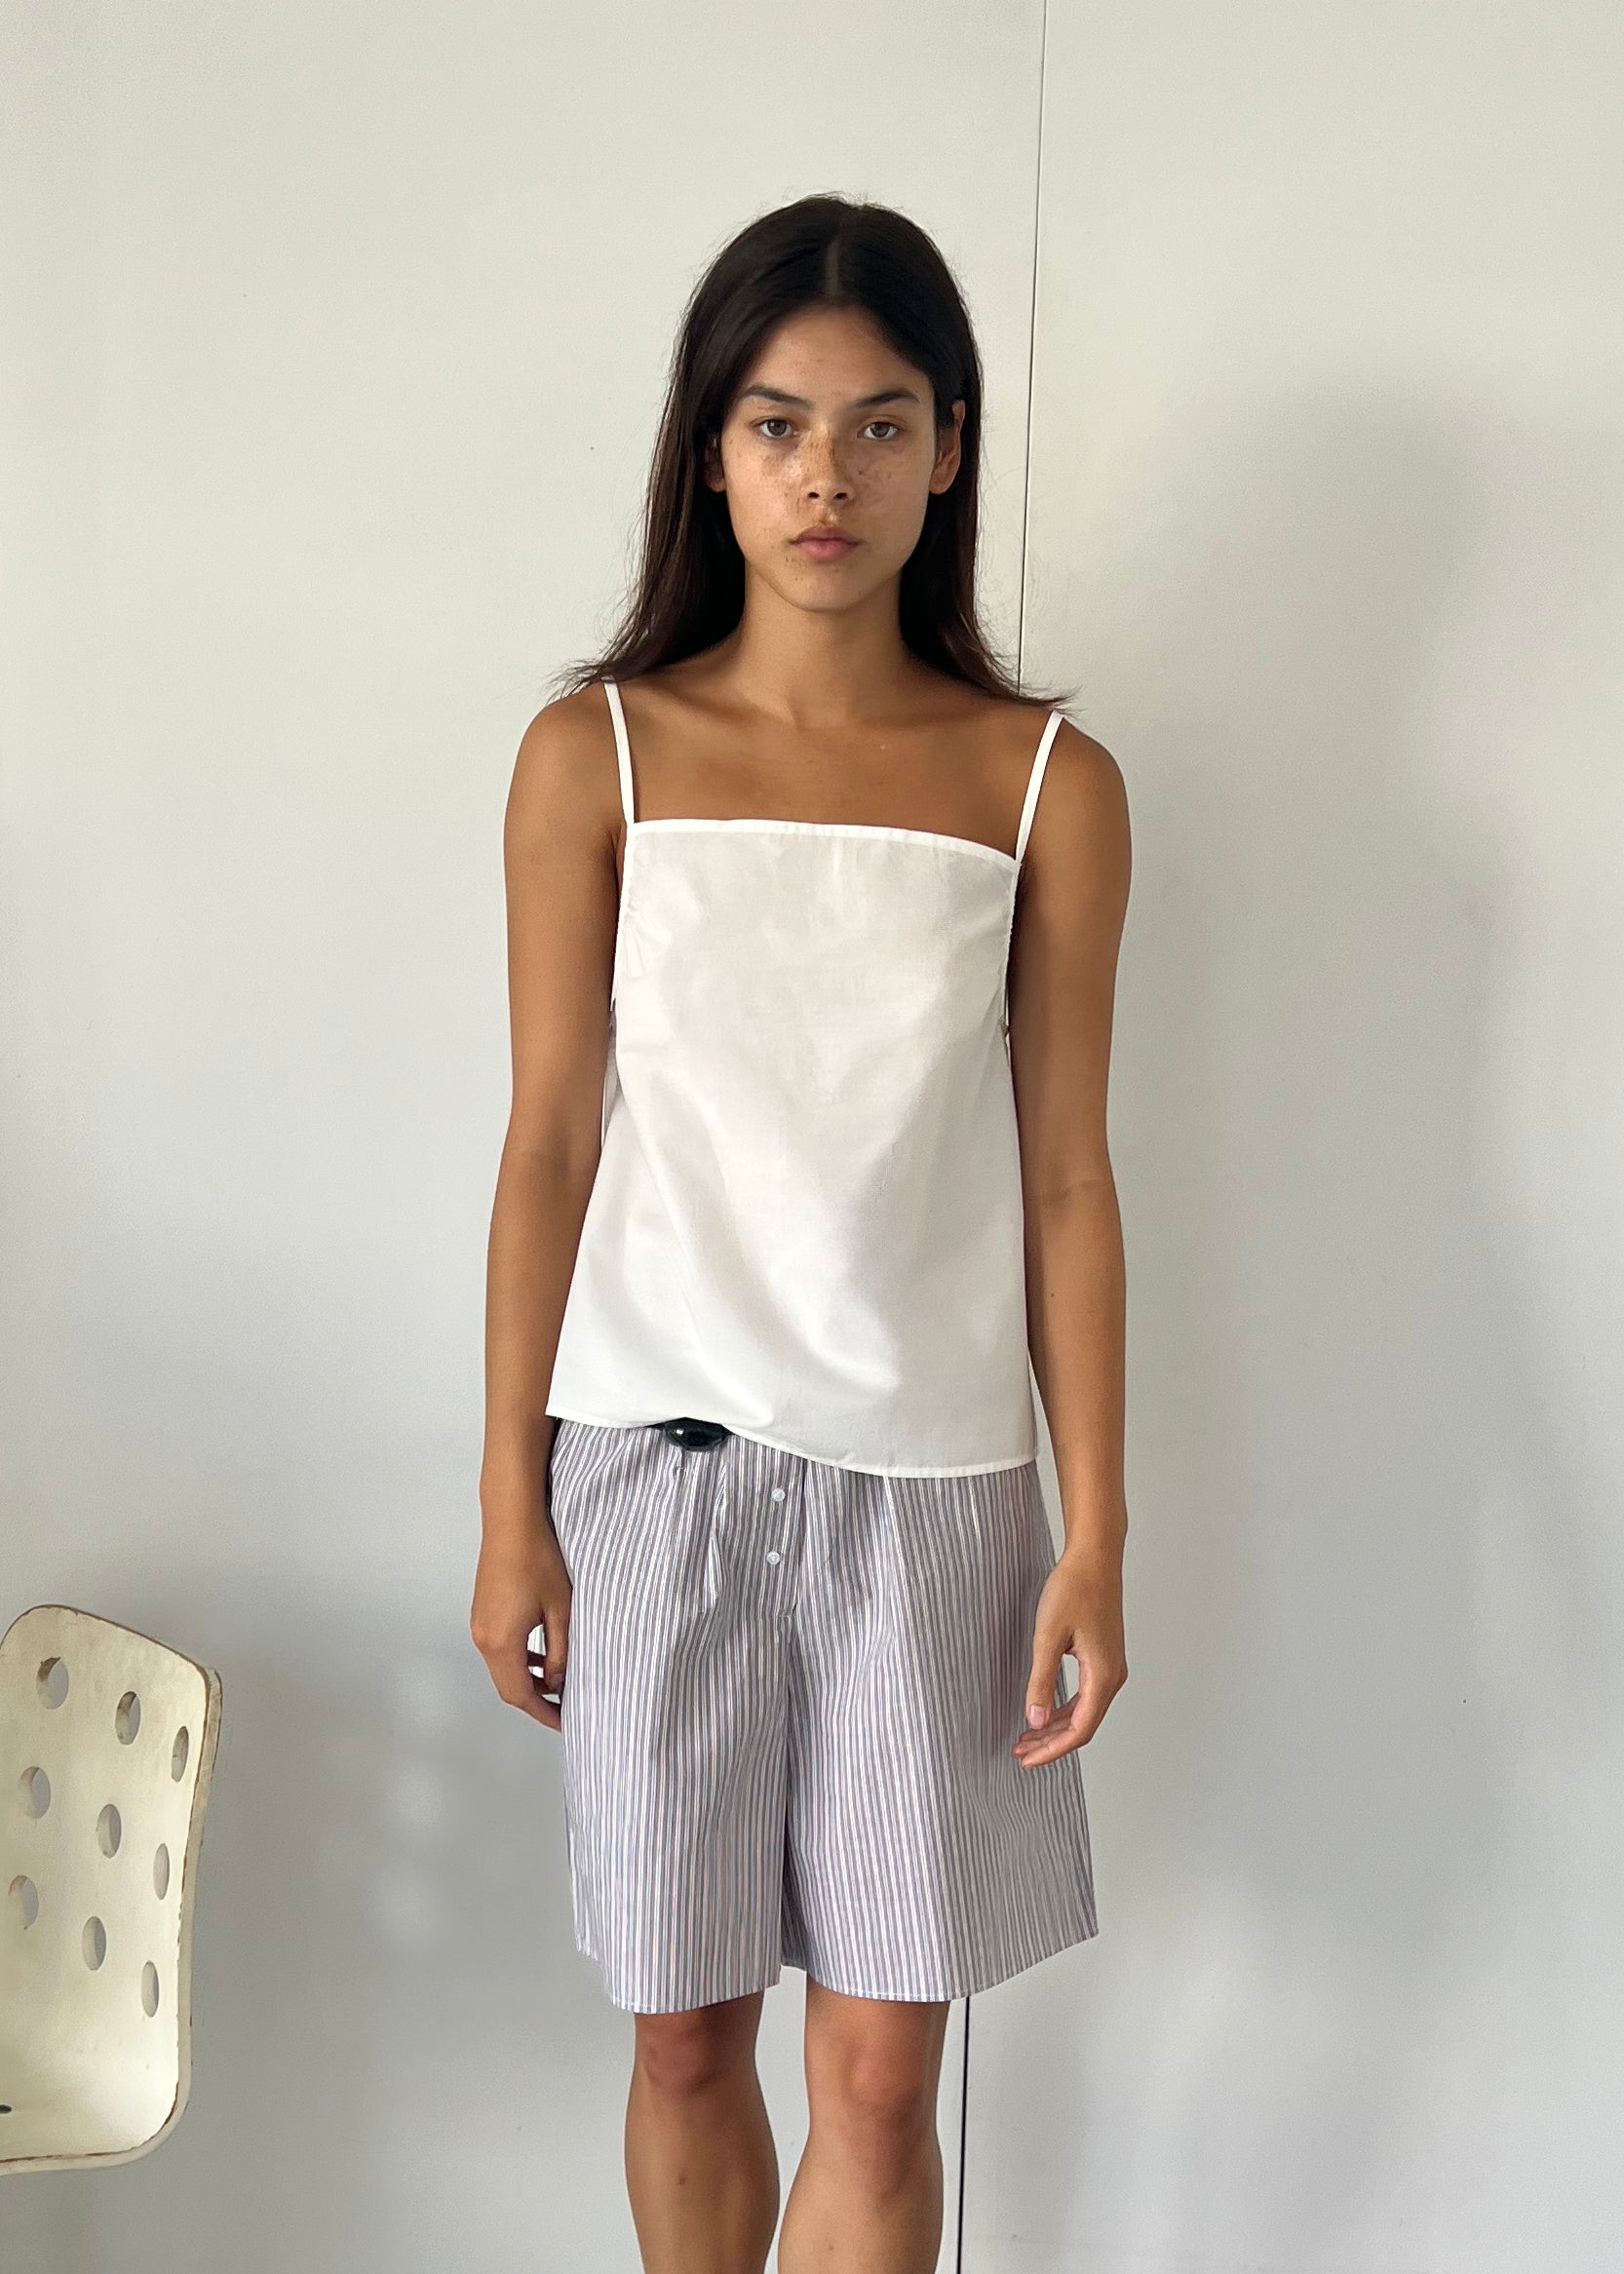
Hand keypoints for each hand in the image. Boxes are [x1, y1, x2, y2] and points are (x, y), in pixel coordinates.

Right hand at [469, 1511, 571, 1731]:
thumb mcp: (561, 1609)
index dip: (543, 1712)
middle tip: (565, 1706)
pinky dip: (519, 1660)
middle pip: (508, 1686)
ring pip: (503, 1667)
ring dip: (528, 1679)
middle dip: (536, 1700)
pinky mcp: (482, 1612)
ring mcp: (479, 1625)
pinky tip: (542, 1653)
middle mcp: (483, 1638)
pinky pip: (499, 1649)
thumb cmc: (538, 1559)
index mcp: (501, 1642)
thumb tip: (557, 1681)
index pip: (520, 1694)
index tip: (565, 1722)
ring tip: (558, 1682)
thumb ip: (561, 1652)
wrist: (511, 1521)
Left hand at [1014, 1546, 1126, 1766]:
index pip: (1079, 1730)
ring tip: (1027, 1737)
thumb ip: (1041, 1680)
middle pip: (1083, 1725)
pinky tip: (1044, 1711)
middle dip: (1050, 1742)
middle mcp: (1112, 1676)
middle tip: (1020, 1752)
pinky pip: (1086, 1695)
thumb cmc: (1073, 1589)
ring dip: (1056, 1727)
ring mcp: (1110, 1666)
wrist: (1095, 1557)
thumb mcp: (1048, 1636)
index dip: (1052, 1749)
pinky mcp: (1104, 1656)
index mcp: (1103, 1676)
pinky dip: (1064, 1709)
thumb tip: (1035, 1721)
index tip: (1026, 1759)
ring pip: (1084, 1711)